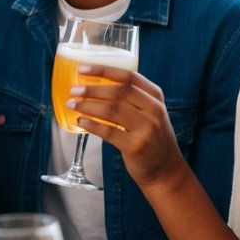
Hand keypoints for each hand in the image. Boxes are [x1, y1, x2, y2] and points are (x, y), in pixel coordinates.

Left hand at [64, 66, 186, 192]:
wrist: (166, 170)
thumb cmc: (152, 138)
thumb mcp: (150, 113)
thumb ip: (132, 100)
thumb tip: (94, 87)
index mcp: (155, 97)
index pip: (129, 77)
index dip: (104, 70)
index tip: (83, 70)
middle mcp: (154, 111)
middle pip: (119, 92)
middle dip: (92, 90)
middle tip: (74, 90)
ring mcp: (147, 129)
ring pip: (112, 111)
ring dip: (88, 106)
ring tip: (72, 104)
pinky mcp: (136, 147)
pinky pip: (109, 132)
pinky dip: (92, 125)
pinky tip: (80, 121)